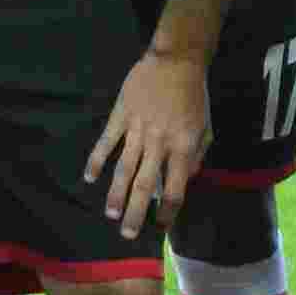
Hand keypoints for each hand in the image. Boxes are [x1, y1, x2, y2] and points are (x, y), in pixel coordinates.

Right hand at [82, 46, 211, 235]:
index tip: (160, 225)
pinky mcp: (121, 115)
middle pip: (145, 185)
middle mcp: (159, 143)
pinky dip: (96, 159)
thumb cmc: (194, 96)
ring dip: (116, 194)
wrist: (176, 60)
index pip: (175, 189)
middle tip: (127, 234)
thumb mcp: (206, 127)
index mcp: (183, 148)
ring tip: (110, 214)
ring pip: (124, 168)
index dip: (168, 211)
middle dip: (136, 212)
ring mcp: (137, 130)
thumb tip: (187, 179)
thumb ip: (197, 156)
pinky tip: (89, 177)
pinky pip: (107, 141)